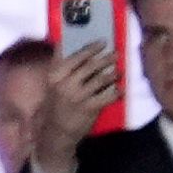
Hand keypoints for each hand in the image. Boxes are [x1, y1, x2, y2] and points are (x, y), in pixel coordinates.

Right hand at [33, 37, 114, 172]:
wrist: (56, 130)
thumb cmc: (55, 104)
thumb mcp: (53, 84)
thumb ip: (62, 68)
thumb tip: (77, 51)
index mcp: (55, 74)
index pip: (73, 55)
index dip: (89, 47)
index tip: (101, 41)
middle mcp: (66, 82)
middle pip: (89, 65)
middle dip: (105, 58)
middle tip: (116, 52)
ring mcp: (79, 95)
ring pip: (100, 79)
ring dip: (112, 73)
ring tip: (119, 70)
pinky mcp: (90, 107)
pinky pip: (107, 96)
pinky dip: (115, 92)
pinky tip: (120, 90)